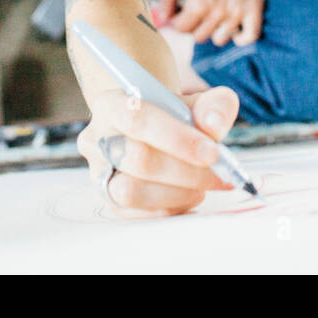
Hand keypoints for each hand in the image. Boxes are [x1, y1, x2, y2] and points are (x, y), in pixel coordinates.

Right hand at [77, 86, 239, 216]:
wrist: (154, 132)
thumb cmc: (174, 117)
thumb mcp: (198, 103)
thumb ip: (214, 106)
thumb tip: (213, 125)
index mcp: (112, 104)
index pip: (138, 120)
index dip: (177, 138)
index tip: (213, 152)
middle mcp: (97, 138)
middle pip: (137, 159)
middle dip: (187, 171)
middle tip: (220, 175)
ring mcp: (98, 172)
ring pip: (130, 192)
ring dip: (177, 193)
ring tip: (202, 185)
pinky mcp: (108, 200)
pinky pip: (137, 214)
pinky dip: (170, 208)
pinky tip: (189, 194)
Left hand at [154, 0, 271, 45]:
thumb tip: (163, 17)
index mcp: (198, 4)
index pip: (181, 29)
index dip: (177, 20)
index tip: (180, 11)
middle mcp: (216, 14)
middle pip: (198, 36)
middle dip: (193, 25)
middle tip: (196, 11)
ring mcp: (236, 15)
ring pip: (220, 39)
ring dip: (214, 31)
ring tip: (214, 16)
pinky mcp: (253, 11)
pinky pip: (248, 38)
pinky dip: (240, 38)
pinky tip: (233, 28)